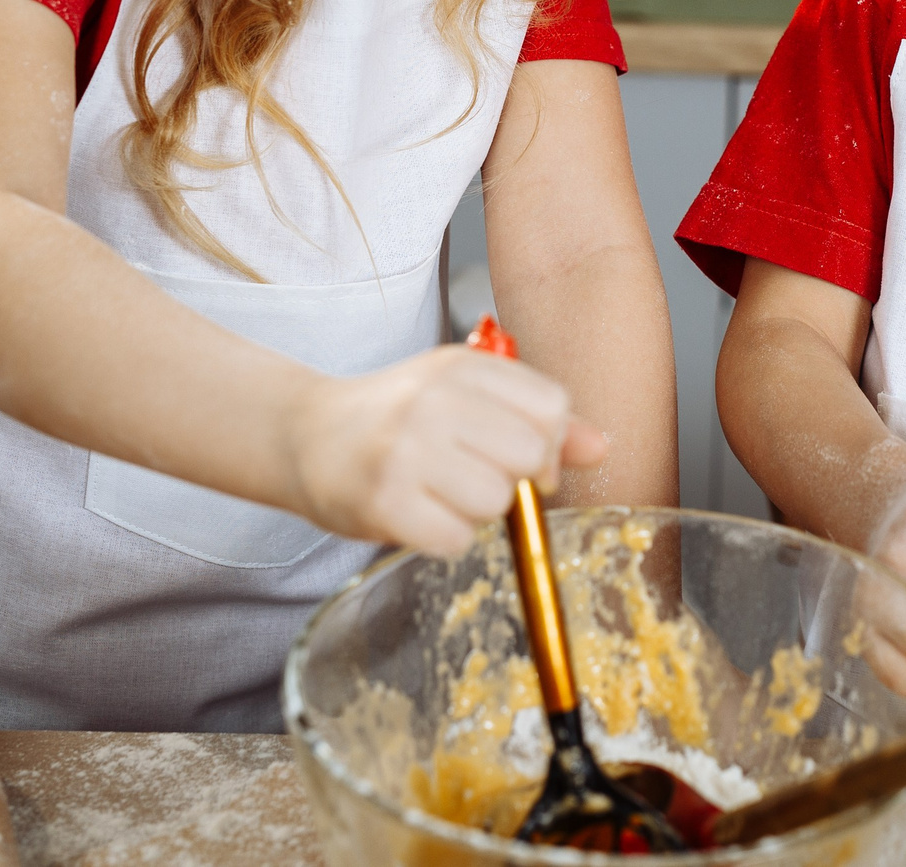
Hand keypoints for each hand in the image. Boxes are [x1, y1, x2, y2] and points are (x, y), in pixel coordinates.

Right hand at [286, 345, 607, 555]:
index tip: (520, 457)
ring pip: (496, 501)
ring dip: (476, 513)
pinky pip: (455, 539)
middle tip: (470, 476)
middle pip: (530, 454)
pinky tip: (418, 515)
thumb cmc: (395, 416)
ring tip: (439, 493)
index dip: (548, 443)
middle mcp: (433, 400)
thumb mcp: (467, 395)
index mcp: (461, 366)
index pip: (551, 406)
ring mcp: (405, 450)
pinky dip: (443, 538)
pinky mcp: (382, 501)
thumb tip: (601, 446)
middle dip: (513, 478)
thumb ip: (537, 418)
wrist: (304, 436)